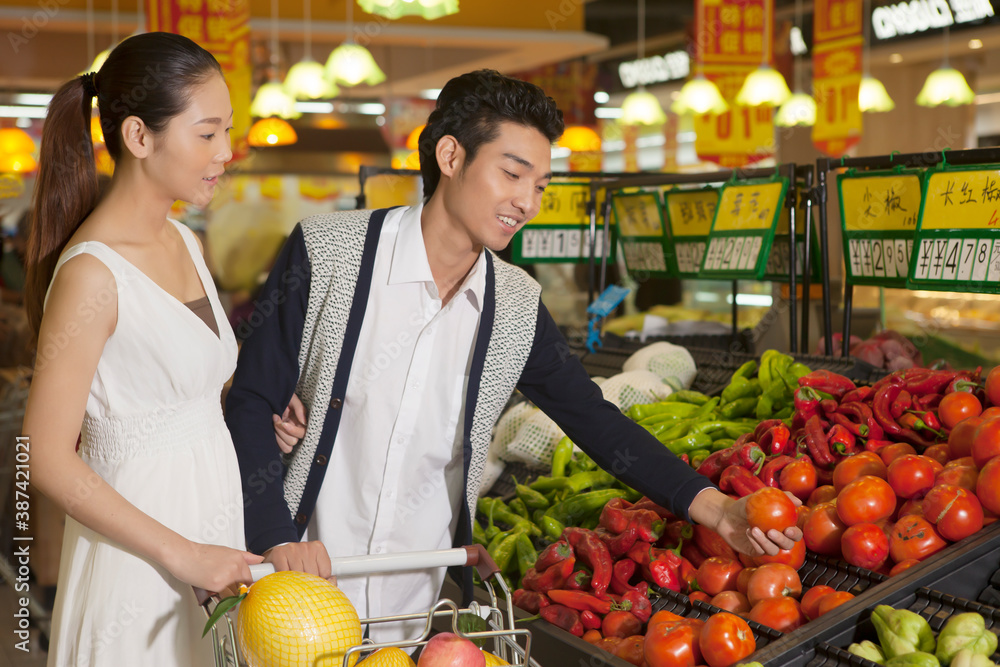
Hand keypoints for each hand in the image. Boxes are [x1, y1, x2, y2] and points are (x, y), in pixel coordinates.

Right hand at [166, 542, 262, 596]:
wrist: (184, 555)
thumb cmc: (200, 554)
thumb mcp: (226, 551)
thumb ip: (245, 556)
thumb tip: (259, 559)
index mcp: (239, 557)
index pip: (250, 577)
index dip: (245, 586)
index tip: (242, 590)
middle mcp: (236, 566)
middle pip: (244, 586)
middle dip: (238, 593)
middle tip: (230, 594)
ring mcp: (228, 576)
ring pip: (237, 594)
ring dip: (231, 599)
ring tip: (224, 597)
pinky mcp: (218, 585)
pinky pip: (228, 599)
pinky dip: (226, 603)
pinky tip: (223, 603)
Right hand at [264, 541, 332, 580]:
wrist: (278, 554)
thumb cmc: (297, 562)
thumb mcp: (314, 565)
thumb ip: (325, 575)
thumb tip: (332, 581)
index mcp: (318, 548)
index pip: (325, 572)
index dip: (319, 583)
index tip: (314, 584)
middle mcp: (307, 547)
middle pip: (312, 575)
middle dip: (307, 585)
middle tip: (302, 586)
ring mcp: (293, 549)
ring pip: (298, 575)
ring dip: (295, 584)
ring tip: (293, 582)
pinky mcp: (280, 553)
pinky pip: (284, 573)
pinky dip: (283, 580)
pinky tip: (284, 578)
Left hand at [273, 393, 307, 453]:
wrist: (269, 398)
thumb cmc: (282, 398)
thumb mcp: (292, 399)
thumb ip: (300, 409)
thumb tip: (304, 422)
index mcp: (301, 423)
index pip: (302, 434)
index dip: (293, 430)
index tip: (284, 423)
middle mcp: (295, 432)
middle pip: (293, 441)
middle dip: (282, 431)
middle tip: (275, 418)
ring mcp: (286, 437)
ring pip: (287, 448)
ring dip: (278, 438)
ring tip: (272, 424)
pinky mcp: (278, 441)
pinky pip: (279, 448)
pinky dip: (274, 442)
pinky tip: (270, 430)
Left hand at [689, 487, 803, 556]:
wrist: (726, 513)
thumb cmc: (746, 505)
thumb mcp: (762, 497)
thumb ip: (781, 496)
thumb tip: (799, 502)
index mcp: (782, 527)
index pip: (795, 535)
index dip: (795, 534)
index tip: (788, 529)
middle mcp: (776, 539)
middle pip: (787, 545)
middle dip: (782, 540)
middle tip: (771, 531)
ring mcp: (765, 546)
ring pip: (773, 550)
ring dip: (765, 541)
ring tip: (754, 529)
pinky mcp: (754, 551)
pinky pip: (759, 551)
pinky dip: (755, 542)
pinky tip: (748, 532)